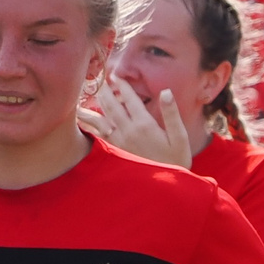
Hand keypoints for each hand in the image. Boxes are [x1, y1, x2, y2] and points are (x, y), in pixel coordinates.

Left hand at [79, 75, 195, 167]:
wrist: (163, 187)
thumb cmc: (175, 161)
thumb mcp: (179, 136)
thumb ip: (171, 114)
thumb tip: (165, 92)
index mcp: (145, 125)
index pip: (130, 99)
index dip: (122, 86)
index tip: (116, 75)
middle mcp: (128, 131)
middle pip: (112, 106)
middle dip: (105, 92)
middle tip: (99, 81)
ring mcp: (119, 142)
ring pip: (101, 119)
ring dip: (94, 106)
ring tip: (86, 95)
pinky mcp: (114, 151)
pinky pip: (98, 134)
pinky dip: (90, 124)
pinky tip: (83, 120)